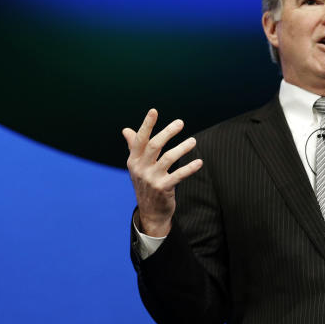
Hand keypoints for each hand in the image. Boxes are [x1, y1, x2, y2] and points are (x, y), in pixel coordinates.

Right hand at [123, 109, 202, 236]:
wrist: (150, 212)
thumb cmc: (145, 183)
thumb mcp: (137, 166)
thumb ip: (133, 147)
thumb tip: (125, 130)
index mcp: (133, 160)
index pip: (140, 139)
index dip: (146, 125)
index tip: (154, 111)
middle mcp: (140, 168)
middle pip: (154, 145)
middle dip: (168, 132)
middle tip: (180, 123)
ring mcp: (151, 179)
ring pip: (168, 158)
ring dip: (182, 148)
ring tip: (193, 141)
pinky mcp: (163, 189)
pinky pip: (178, 176)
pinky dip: (190, 168)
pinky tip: (199, 162)